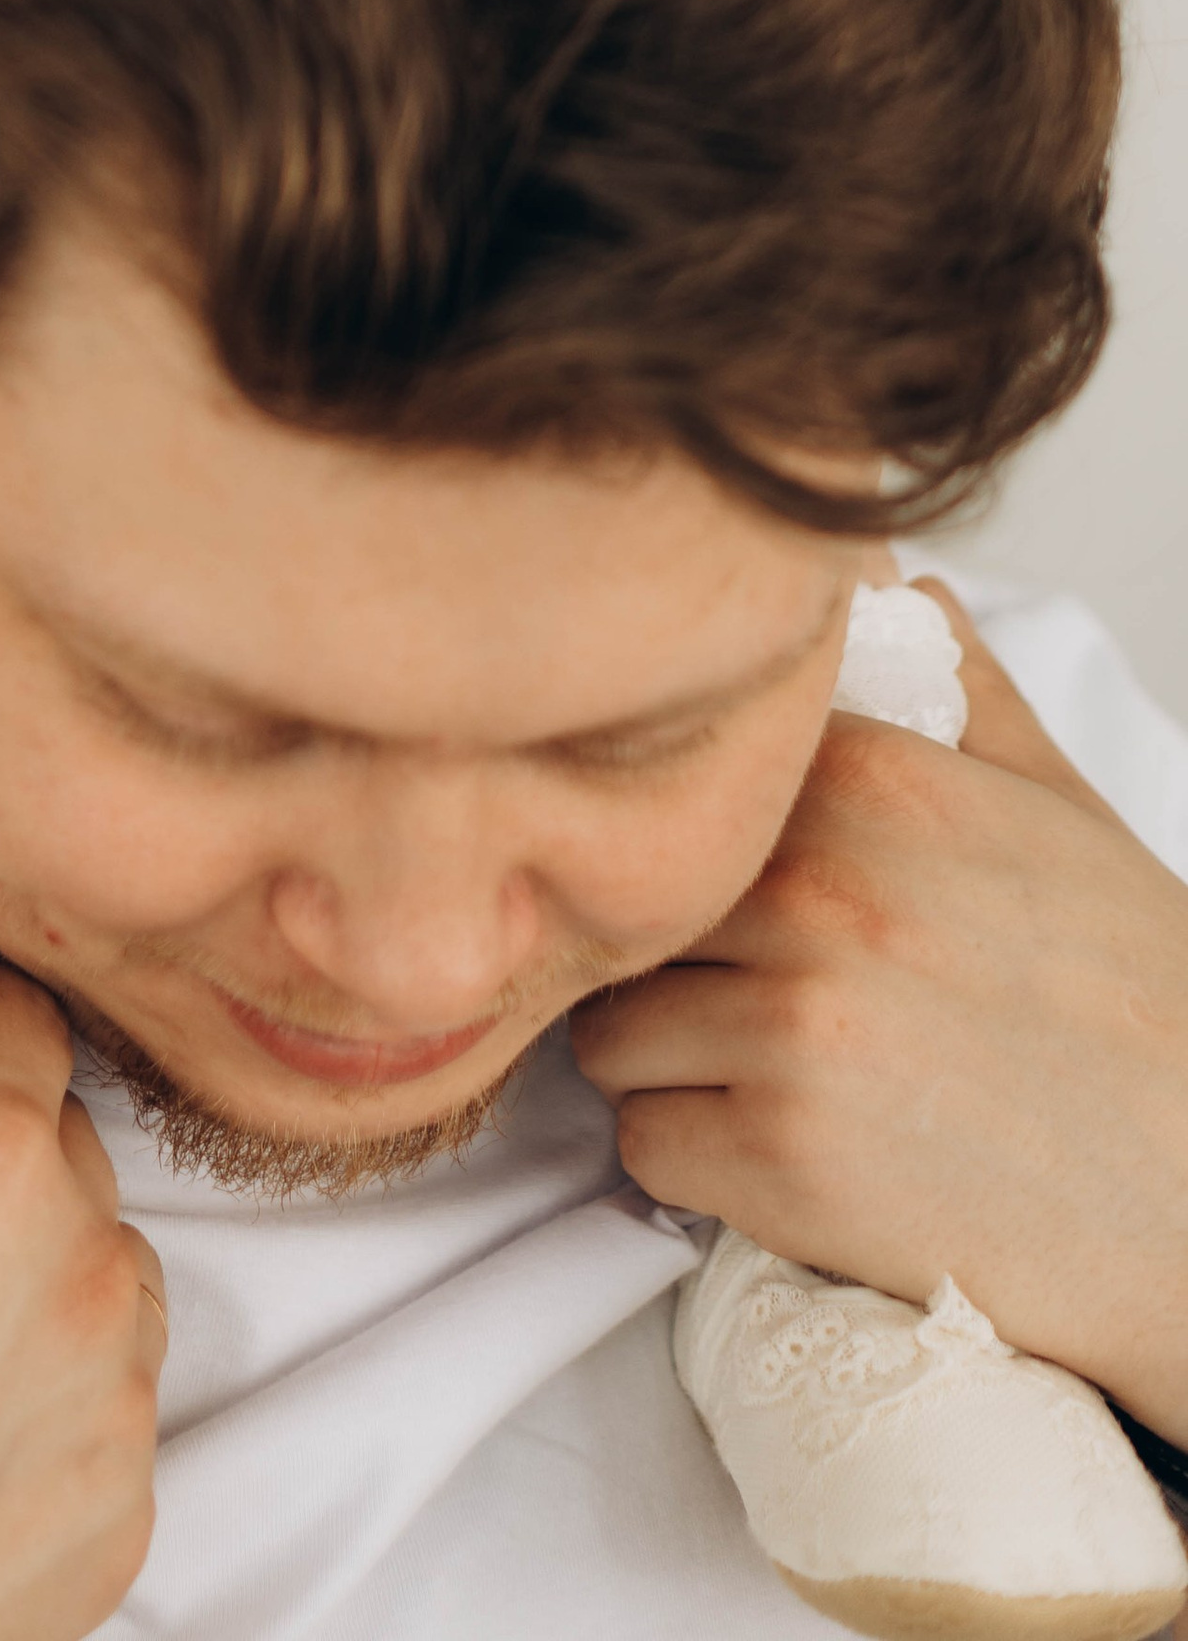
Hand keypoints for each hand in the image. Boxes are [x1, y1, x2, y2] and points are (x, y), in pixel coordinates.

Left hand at [570, 580, 1187, 1443]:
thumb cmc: (1141, 1011)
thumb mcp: (1062, 816)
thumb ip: (960, 693)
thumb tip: (895, 583)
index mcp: (876, 783)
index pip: (677, 782)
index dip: (690, 845)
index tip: (724, 887)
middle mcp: (819, 890)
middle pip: (629, 908)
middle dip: (670, 956)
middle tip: (742, 996)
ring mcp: (793, 1026)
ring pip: (611, 1030)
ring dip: (670, 1063)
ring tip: (772, 1077)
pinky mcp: (781, 1162)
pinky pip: (645, 1144)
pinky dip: (696, 1160)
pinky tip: (785, 1155)